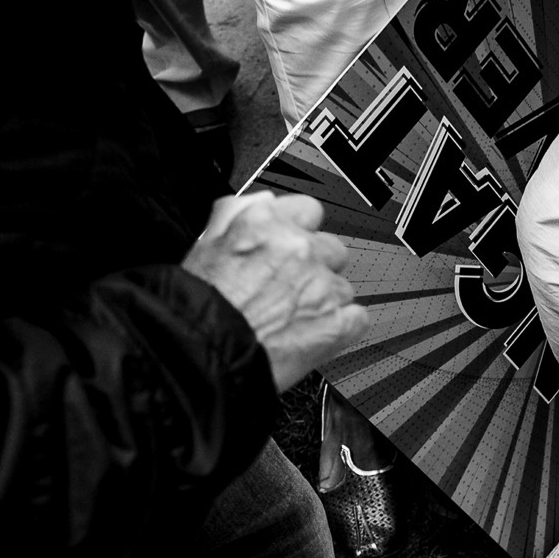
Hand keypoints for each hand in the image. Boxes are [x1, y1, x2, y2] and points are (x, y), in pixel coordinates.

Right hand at [182, 192, 367, 391]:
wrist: (204, 353)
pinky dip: (341, 328)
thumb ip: (239, 216)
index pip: (308, 210)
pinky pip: (357, 318)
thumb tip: (262, 204)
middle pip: (331, 249)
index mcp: (266, 222)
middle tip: (290, 290)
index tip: (294, 246)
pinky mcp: (337, 323)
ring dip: (325, 300)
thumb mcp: (206, 243)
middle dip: (316, 268)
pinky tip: (315, 334)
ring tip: (293, 319)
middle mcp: (299, 249)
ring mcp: (321, 286)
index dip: (300, 231)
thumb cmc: (200, 306)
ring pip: (342, 286)